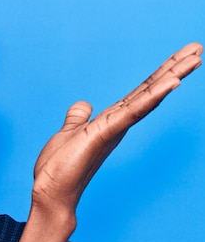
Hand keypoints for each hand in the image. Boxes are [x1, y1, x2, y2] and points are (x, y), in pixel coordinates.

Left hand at [31, 43, 201, 218]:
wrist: (51, 193)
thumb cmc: (60, 169)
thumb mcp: (69, 133)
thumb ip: (79, 118)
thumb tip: (84, 105)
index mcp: (112, 120)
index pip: (140, 92)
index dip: (160, 73)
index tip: (180, 55)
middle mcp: (119, 124)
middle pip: (150, 91)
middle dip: (174, 69)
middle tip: (198, 48)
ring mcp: (114, 129)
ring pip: (148, 98)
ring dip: (171, 77)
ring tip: (195, 58)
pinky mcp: (104, 134)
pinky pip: (131, 112)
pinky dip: (152, 97)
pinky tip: (171, 83)